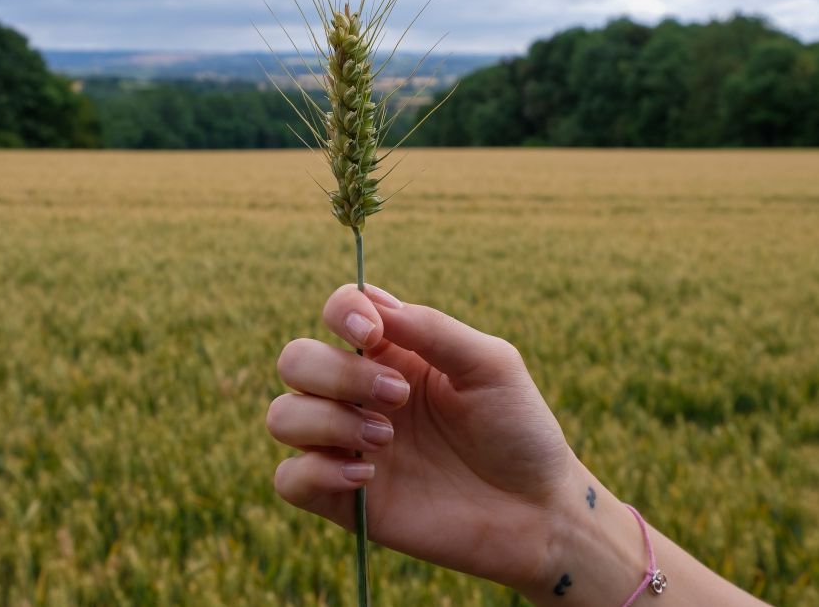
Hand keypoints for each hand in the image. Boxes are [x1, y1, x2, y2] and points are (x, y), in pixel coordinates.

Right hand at [266, 283, 586, 590]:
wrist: (536, 513)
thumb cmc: (520, 430)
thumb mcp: (491, 365)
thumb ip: (433, 330)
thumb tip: (375, 304)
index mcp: (393, 352)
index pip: (337, 310)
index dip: (341, 312)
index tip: (372, 334)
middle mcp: (359, 393)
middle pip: (295, 359)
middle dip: (337, 374)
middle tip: (398, 398)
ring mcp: (347, 445)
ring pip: (282, 416)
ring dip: (326, 420)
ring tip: (386, 440)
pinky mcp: (343, 500)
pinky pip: (288, 478)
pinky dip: (316, 471)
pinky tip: (367, 476)